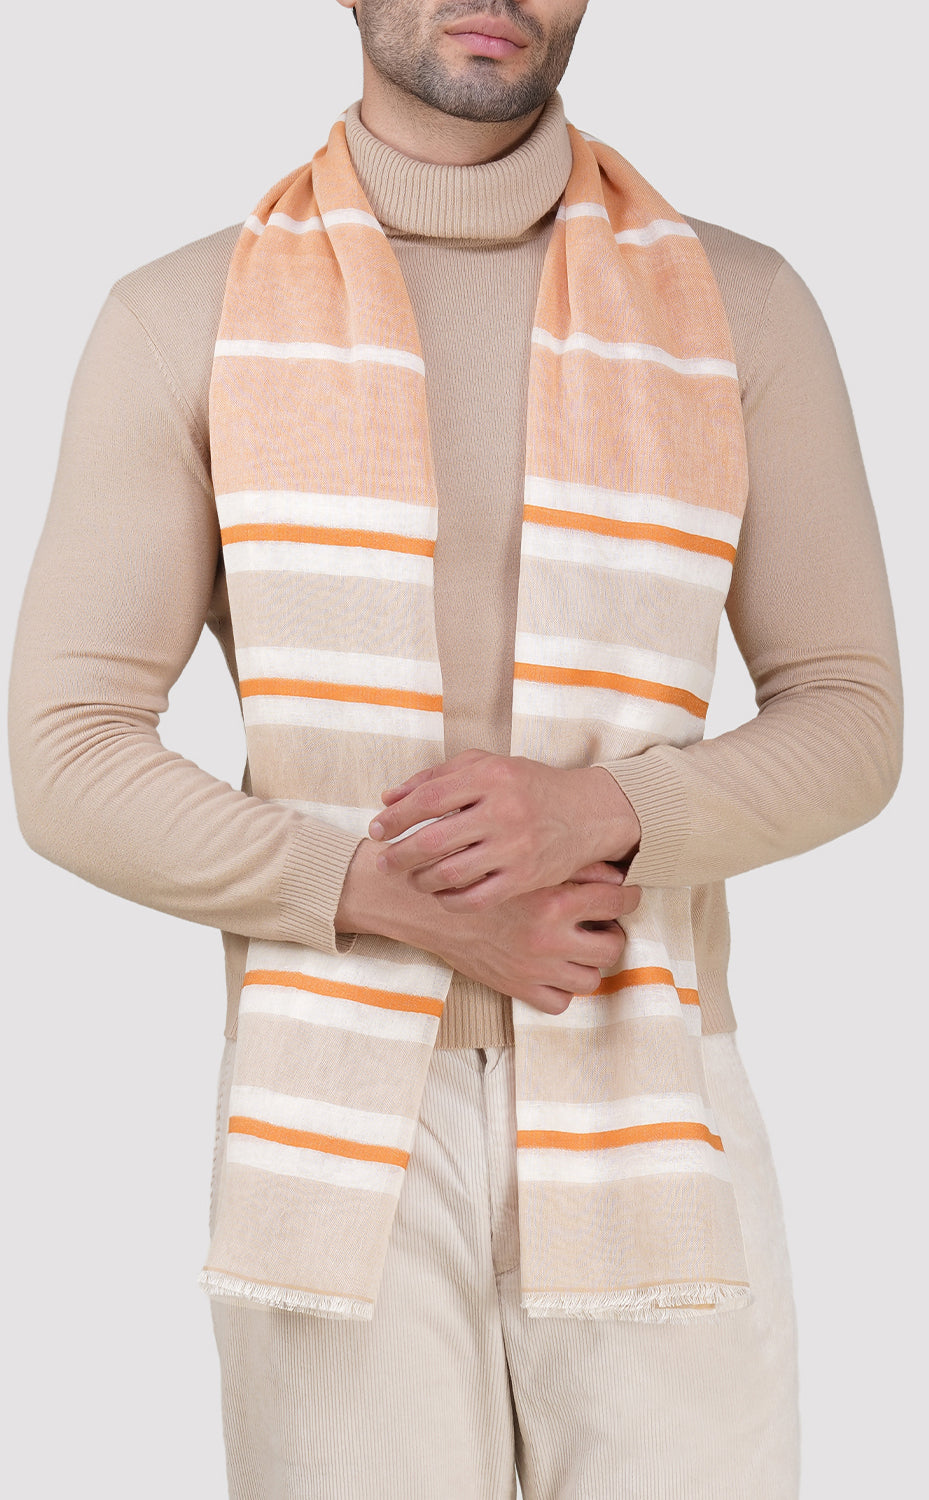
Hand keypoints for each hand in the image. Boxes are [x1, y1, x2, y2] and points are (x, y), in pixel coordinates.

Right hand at [336, 840, 640, 1014]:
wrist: (423, 903)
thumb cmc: (474, 870)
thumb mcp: (521, 857)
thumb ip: (568, 862)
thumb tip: (613, 867)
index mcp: (553, 900)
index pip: (616, 902)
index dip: (628, 896)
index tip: (627, 894)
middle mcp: (549, 938)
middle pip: (611, 946)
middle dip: (612, 934)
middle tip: (605, 924)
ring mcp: (534, 969)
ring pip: (590, 979)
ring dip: (589, 964)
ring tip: (582, 948)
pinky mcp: (516, 989)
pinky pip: (559, 1003)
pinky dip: (561, 990)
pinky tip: (555, 971)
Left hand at [367, 749, 640, 910]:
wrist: (587, 813)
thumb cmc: (528, 786)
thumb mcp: (486, 766)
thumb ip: (436, 776)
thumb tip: (388, 799)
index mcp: (490, 777)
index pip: (428, 799)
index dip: (395, 817)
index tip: (377, 829)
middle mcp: (502, 811)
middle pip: (432, 840)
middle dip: (399, 854)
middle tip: (384, 861)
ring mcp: (515, 847)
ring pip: (450, 873)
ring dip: (421, 879)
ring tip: (413, 877)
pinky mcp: (525, 877)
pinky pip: (475, 898)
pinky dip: (450, 899)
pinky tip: (441, 894)